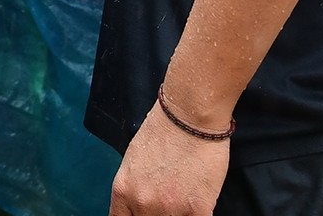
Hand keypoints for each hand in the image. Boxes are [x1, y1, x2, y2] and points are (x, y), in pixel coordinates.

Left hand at [108, 100, 229, 215]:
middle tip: (168, 200)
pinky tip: (199, 201)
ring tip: (184, 195)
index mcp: (123, 189)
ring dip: (179, 213)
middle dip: (156, 214)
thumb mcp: (133, 161)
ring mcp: (170, 208)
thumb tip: (140, 203)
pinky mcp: (197, 210)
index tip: (141, 213)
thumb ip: (135, 187)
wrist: (189, 116)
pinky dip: (198, 213)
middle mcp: (143, 202)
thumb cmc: (162, 131)